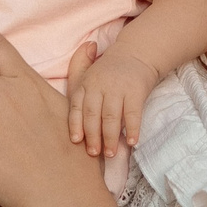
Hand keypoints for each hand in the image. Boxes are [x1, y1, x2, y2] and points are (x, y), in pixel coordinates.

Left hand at [66, 44, 162, 159]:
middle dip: (92, 136)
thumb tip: (71, 115)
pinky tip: (132, 142)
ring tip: (110, 153)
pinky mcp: (136, 91)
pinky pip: (133, 113)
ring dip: (110, 137)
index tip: (76, 141)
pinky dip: (132, 129)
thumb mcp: (87, 74)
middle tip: (94, 153)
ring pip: (111, 116)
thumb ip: (75, 95)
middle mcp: (100, 85)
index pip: (77, 107)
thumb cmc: (107, 71)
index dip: (76, 125)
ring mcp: (118, 88)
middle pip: (93, 114)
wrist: (136, 53)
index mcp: (85, 84)